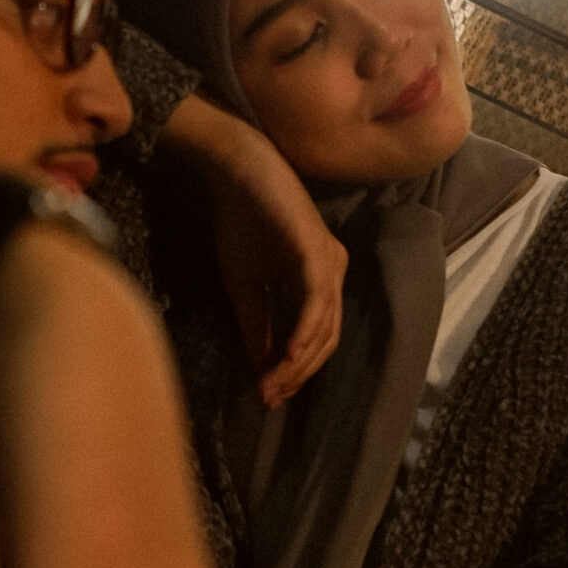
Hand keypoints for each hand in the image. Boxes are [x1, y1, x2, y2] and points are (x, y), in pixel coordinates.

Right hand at [161, 97, 344, 408]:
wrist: (234, 169)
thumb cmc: (240, 218)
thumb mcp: (244, 283)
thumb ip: (257, 323)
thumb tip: (261, 365)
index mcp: (320, 278)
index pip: (316, 335)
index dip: (294, 369)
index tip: (267, 395)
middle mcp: (334, 270)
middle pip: (326, 338)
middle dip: (298, 373)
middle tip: (269, 397)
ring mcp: (330, 261)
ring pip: (324, 326)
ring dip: (298, 362)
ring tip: (271, 384)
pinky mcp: (317, 251)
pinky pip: (316, 302)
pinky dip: (304, 332)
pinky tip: (288, 356)